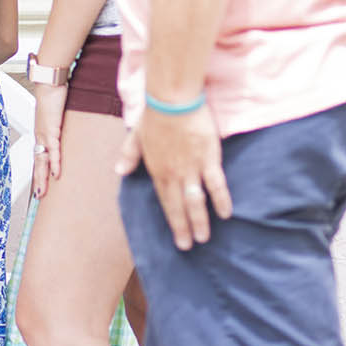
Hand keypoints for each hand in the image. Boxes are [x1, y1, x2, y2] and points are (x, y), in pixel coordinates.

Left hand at [30, 82, 68, 198]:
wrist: (50, 82)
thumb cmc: (54, 94)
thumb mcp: (58, 114)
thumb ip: (62, 124)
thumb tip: (68, 128)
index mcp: (41, 133)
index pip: (39, 156)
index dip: (39, 171)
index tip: (40, 184)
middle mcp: (40, 135)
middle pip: (38, 162)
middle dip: (38, 180)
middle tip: (39, 196)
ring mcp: (44, 134)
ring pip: (42, 160)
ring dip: (42, 177)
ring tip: (43, 192)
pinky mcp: (51, 129)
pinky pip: (54, 150)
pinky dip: (55, 162)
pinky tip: (56, 173)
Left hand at [113, 104, 232, 249]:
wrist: (172, 99)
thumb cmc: (155, 115)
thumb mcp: (136, 136)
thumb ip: (129, 155)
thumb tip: (119, 171)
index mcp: (156, 170)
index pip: (165, 201)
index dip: (171, 220)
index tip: (177, 237)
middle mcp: (173, 174)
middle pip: (178, 206)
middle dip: (183, 228)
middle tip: (188, 246)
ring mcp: (191, 168)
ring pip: (195, 201)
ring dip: (199, 221)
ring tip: (203, 238)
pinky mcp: (208, 158)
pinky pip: (216, 184)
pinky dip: (220, 199)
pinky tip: (226, 214)